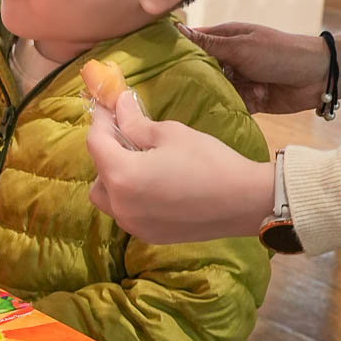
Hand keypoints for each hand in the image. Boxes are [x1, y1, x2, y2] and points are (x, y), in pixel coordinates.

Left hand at [87, 92, 274, 243]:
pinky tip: (153, 184)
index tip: (110, 108)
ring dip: (114, 177)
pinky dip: (129, 197)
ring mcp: (133, 225)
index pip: (95, 143)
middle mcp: (120, 206)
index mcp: (122, 176)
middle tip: (127, 135)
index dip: (100, 122)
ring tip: (139, 161)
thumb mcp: (170, 134)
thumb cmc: (209, 161)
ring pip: (108, 198)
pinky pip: (126, 213)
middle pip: (97, 173)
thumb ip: (136, 123)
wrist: (244, 201)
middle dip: (106, 152)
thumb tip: (118, 105)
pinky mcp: (148, 235)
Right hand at [179, 22, 328, 113]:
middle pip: (199, 72)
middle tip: (200, 84)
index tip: (159, 63)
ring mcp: (238, 80)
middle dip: (200, 80)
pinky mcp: (247, 99)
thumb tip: (177, 29)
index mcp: (225, 39)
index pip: (191, 43)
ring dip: (226, 93)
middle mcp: (228, 59)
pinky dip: (237, 105)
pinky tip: (251, 99)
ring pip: (213, 91)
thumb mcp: (241, 46)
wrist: (318, 77)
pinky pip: (229, 106)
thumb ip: (208, 44)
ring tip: (246, 88)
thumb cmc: (280, 52)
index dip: (176, 52)